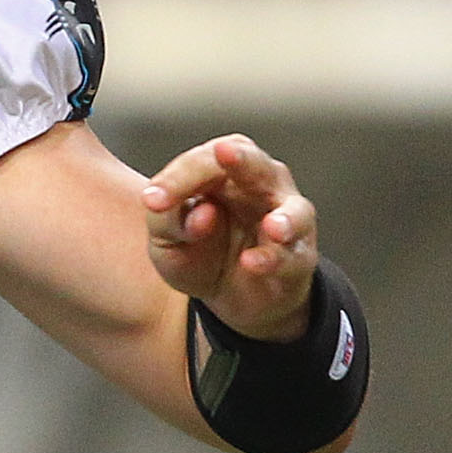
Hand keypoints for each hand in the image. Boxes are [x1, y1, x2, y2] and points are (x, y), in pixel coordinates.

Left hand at [140, 134, 318, 340]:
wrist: (228, 300)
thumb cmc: (199, 254)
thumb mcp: (165, 240)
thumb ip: (166, 220)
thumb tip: (198, 212)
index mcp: (223, 173)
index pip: (204, 161)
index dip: (178, 178)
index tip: (153, 201)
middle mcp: (261, 186)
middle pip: (255, 163)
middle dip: (241, 159)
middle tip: (225, 152)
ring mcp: (285, 220)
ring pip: (294, 210)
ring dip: (284, 219)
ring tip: (273, 227)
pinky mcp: (298, 258)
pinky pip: (291, 256)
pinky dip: (273, 259)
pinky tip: (252, 263)